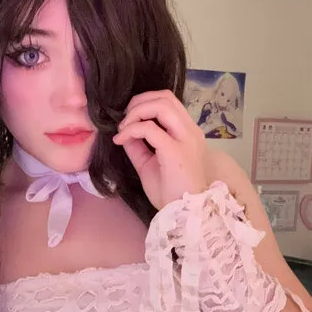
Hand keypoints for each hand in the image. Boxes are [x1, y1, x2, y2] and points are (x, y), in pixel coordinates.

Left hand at [113, 90, 208, 209]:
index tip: (128, 120)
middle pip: (165, 96)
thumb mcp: (149, 163)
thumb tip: (124, 131)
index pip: (169, 102)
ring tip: (123, 128)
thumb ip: (138, 145)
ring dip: (136, 112)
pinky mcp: (175, 151)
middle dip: (138, 102)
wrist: (184, 215)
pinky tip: (121, 140)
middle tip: (123, 120)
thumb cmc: (171, 193)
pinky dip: (131, 130)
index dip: (145, 103)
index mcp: (187, 133)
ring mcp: (185, 139)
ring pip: (161, 104)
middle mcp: (190, 131)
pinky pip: (150, 128)